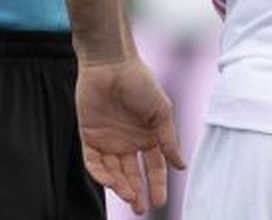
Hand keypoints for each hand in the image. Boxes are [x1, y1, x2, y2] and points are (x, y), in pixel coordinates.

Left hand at [76, 57, 185, 215]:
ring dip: (121, 186)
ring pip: (114, 172)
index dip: (157, 183)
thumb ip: (169, 139)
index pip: (155, 166)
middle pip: (133, 173)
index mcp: (150, 135)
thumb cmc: (141, 83)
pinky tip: (111, 181)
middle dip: (138, 192)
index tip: (160, 201)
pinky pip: (94, 162)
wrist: (111, 66)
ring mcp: (110, 141)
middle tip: (142, 208)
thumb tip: (181, 165)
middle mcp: (130, 142)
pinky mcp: (90, 137)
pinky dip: (102, 174)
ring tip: (130, 197)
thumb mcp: (161, 112)